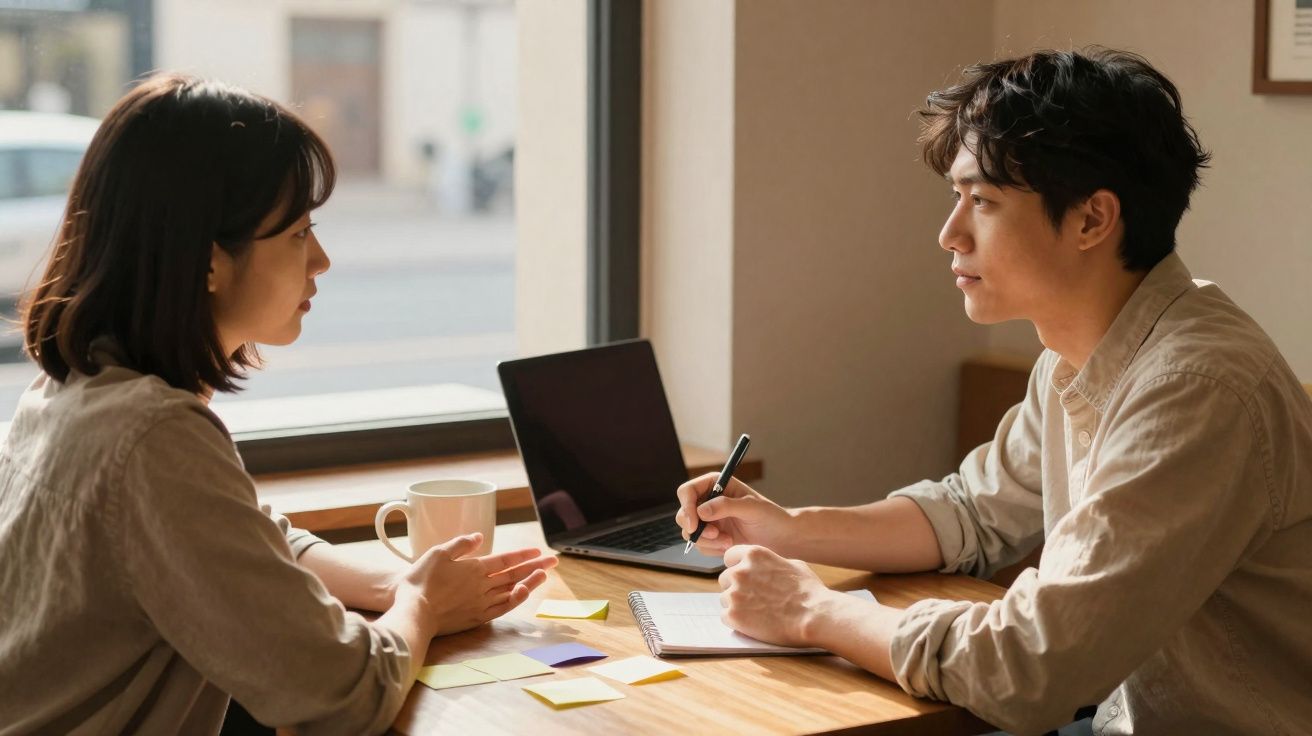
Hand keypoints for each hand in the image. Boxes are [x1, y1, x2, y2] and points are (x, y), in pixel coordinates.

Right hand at [399, 533, 557, 635]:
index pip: (505, 559)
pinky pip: (503, 609)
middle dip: (535, 565)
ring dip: (530, 581)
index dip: (523, 555)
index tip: (538, 551)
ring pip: (512, 590)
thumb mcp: (438, 553)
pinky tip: (523, 594)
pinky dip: (516, 600)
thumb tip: (480, 536)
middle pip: (514, 574)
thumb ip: (461, 544)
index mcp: (474, 568)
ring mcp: (482, 603)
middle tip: (553, 560)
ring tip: (544, 575)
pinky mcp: (477, 618)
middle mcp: (483, 586)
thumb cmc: (421, 581)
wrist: (414, 613)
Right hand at [674, 472, 793, 555]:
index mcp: (716, 485)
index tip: (694, 524)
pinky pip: (700, 545)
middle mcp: (709, 501)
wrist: (781, 539)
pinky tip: (729, 545)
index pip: (687, 491)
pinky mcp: (712, 537)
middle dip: (696, 528)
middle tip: (714, 535)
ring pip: (690, 532)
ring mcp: (709, 520)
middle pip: (683, 513)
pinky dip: (712, 548)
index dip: (686, 507)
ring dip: (707, 540)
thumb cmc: (771, 517)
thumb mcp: (752, 508)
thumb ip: (726, 506)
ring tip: (728, 542)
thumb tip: (701, 511)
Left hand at [718, 544, 839, 646]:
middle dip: (736, 587)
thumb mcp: (793, 565)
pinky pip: (725, 616)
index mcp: (753, 554)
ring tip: (757, 612)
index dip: (737, 567)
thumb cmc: (809, 591)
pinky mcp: (733, 615)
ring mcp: (734, 593)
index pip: (729, 556)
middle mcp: (740, 571)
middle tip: (753, 599)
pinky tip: (753, 623)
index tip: (744, 577)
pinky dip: (736, 621)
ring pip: (724, 598)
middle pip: (725, 579)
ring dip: (736, 605)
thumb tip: (764, 567)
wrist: (814, 617)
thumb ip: (771, 563)